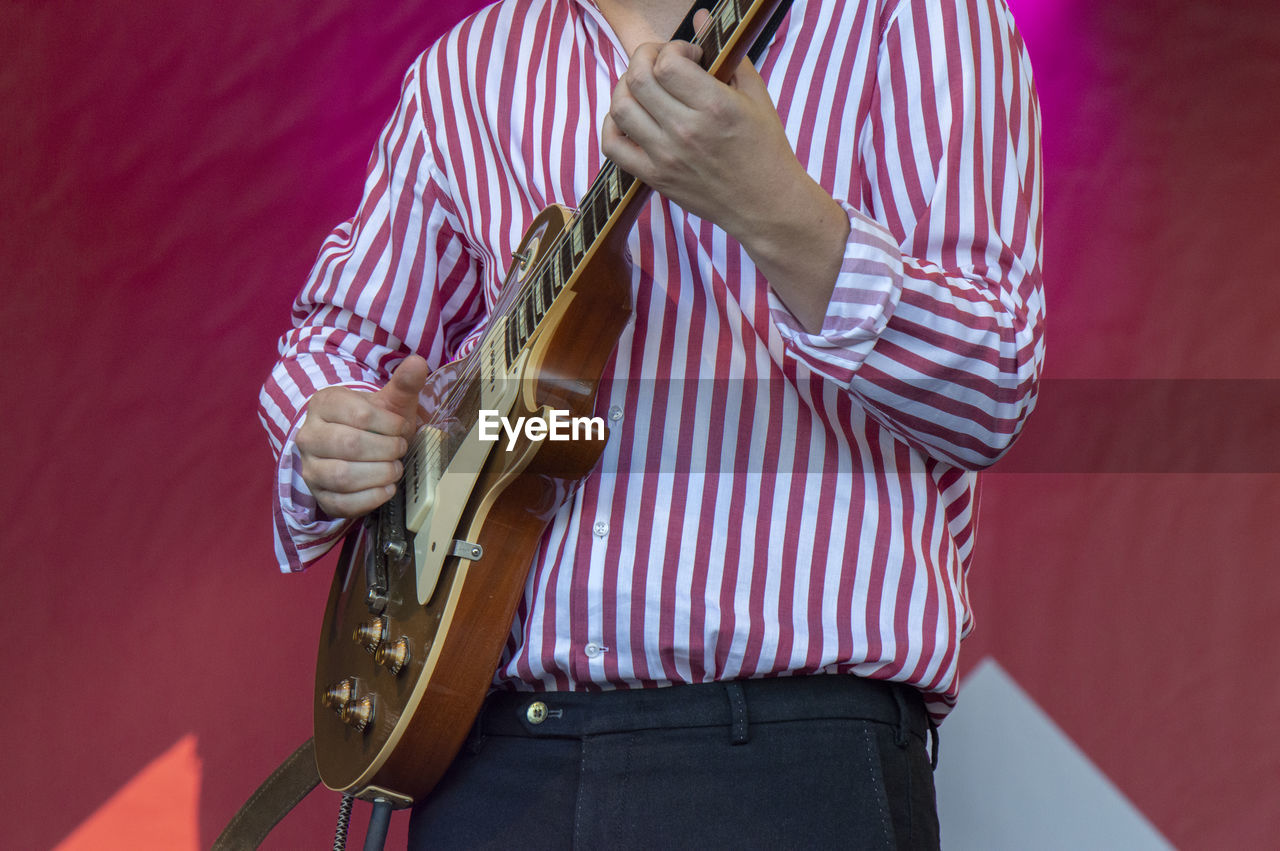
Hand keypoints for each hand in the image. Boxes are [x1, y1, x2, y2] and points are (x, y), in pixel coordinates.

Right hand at [295, 354, 429, 517]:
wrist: (360, 449)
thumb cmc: (376, 423)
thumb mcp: (391, 402)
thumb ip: (404, 384)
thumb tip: (418, 362)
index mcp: (324, 404)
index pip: (359, 415)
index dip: (390, 425)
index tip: (402, 428)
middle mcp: (309, 435)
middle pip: (350, 445)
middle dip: (386, 450)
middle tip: (400, 449)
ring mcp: (310, 468)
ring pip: (342, 476)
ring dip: (380, 474)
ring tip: (395, 468)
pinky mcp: (319, 496)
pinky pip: (342, 503)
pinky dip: (371, 498)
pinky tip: (387, 488)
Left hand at [599, 12, 804, 241]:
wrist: (765, 204)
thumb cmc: (764, 148)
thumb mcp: (756, 96)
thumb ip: (727, 54)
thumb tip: (701, 15)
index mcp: (715, 108)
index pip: (667, 63)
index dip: (672, 49)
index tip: (688, 56)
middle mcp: (686, 132)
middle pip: (638, 79)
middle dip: (644, 58)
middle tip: (660, 63)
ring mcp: (666, 157)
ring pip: (620, 108)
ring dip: (626, 87)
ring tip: (645, 87)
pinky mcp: (655, 177)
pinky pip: (613, 145)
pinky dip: (613, 124)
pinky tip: (631, 117)